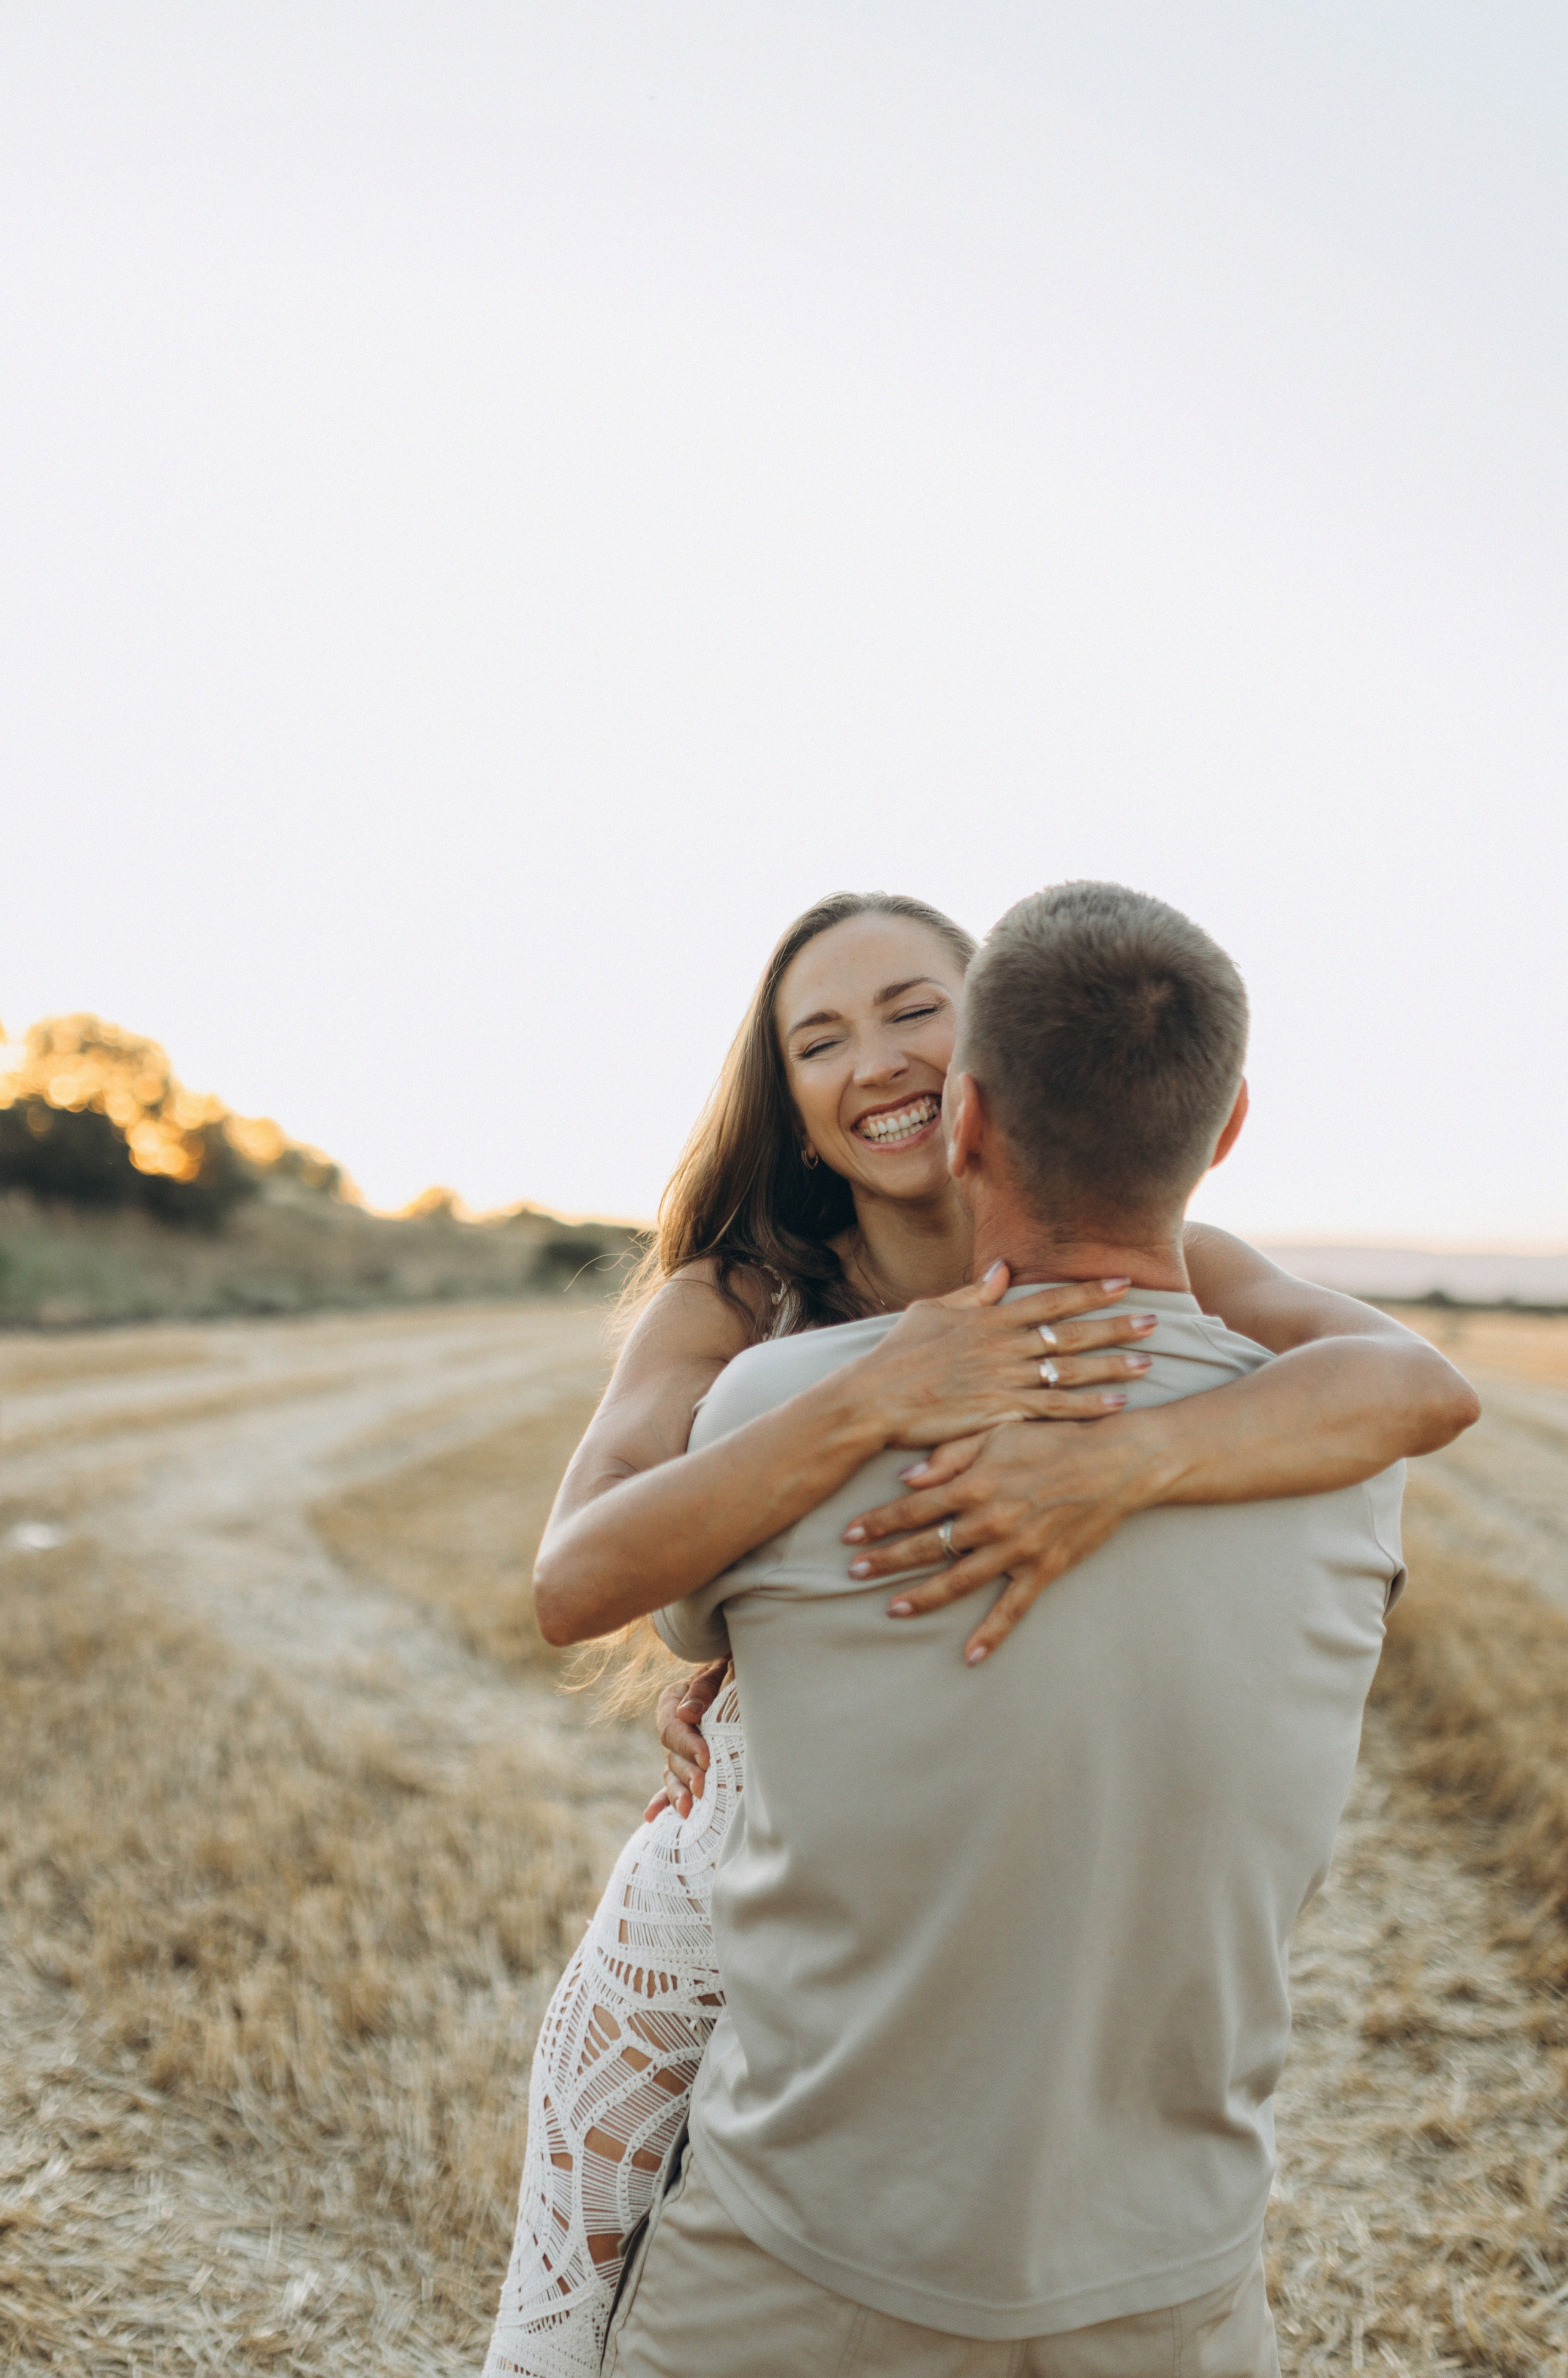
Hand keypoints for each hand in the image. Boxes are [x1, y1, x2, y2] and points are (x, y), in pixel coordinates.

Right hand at [643, 1658, 729, 1820]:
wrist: (741, 1674)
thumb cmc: (734, 1668)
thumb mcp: (720, 1668)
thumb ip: (703, 1687)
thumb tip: (688, 1714)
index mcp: (673, 1700)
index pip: (672, 1728)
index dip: (689, 1744)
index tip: (707, 1758)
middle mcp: (672, 1726)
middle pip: (671, 1754)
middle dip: (688, 1772)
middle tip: (703, 1787)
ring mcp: (677, 1748)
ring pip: (671, 1773)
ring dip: (678, 1793)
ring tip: (688, 1811)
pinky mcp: (685, 1763)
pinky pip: (671, 1783)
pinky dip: (663, 1800)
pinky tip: (653, 1817)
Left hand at [840, 1412, 1169, 1665]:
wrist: (1114, 1463)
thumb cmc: (1053, 1440)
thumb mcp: (998, 1431)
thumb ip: (949, 1455)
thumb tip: (906, 1478)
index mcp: (975, 1483)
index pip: (913, 1508)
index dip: (877, 1522)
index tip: (848, 1533)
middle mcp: (989, 1520)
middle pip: (926, 1547)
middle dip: (886, 1561)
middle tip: (852, 1573)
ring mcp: (1016, 1550)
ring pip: (958, 1581)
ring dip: (921, 1597)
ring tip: (892, 1609)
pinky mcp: (1043, 1570)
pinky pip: (1012, 1609)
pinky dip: (991, 1634)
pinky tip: (969, 1656)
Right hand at [855, 1266, 1159, 1449]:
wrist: (873, 1400)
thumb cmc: (896, 1356)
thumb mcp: (929, 1312)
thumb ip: (971, 1295)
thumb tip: (1001, 1270)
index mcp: (991, 1320)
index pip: (1051, 1300)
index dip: (1090, 1292)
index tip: (1123, 1282)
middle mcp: (1005, 1347)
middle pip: (1072, 1333)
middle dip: (1116, 1326)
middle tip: (1155, 1321)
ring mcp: (1006, 1381)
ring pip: (1071, 1371)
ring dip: (1112, 1366)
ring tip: (1147, 1363)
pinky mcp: (1001, 1414)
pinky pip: (1055, 1411)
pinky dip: (1088, 1408)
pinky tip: (1117, 1406)